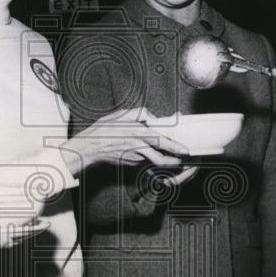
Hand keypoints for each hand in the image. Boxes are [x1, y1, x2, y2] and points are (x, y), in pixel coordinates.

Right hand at [62, 107, 188, 173]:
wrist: (89, 148)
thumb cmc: (104, 129)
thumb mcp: (121, 114)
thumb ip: (140, 113)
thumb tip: (153, 116)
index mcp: (136, 133)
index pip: (160, 141)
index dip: (174, 147)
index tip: (185, 150)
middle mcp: (137, 147)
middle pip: (160, 159)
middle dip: (175, 161)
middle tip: (185, 160)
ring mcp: (134, 158)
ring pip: (155, 161)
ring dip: (166, 161)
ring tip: (176, 159)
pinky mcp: (131, 163)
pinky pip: (146, 161)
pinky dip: (152, 159)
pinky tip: (153, 155)